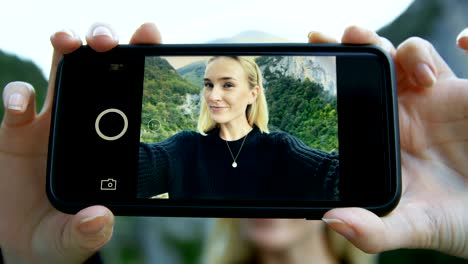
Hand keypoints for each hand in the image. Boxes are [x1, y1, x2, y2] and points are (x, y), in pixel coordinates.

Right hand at [0, 22, 160, 262]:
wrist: (25, 240)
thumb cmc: (61, 234)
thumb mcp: (75, 238)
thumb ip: (88, 232)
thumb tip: (100, 218)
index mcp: (109, 142)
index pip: (129, 95)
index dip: (138, 62)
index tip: (149, 37)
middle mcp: (83, 125)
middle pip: (96, 71)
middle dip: (101, 45)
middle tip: (107, 42)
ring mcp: (48, 124)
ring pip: (59, 75)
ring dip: (63, 51)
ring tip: (67, 41)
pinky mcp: (15, 132)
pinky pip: (17, 105)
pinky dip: (17, 96)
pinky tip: (22, 102)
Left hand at [313, 26, 467, 258]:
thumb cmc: (455, 221)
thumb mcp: (415, 227)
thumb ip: (376, 230)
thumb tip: (332, 220)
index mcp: (378, 138)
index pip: (348, 99)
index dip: (329, 77)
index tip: (309, 57)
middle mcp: (400, 114)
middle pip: (371, 67)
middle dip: (354, 46)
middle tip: (337, 38)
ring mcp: (431, 100)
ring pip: (405, 56)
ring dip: (394, 47)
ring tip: (391, 58)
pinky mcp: (462, 93)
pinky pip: (452, 57)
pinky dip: (465, 40)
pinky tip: (462, 41)